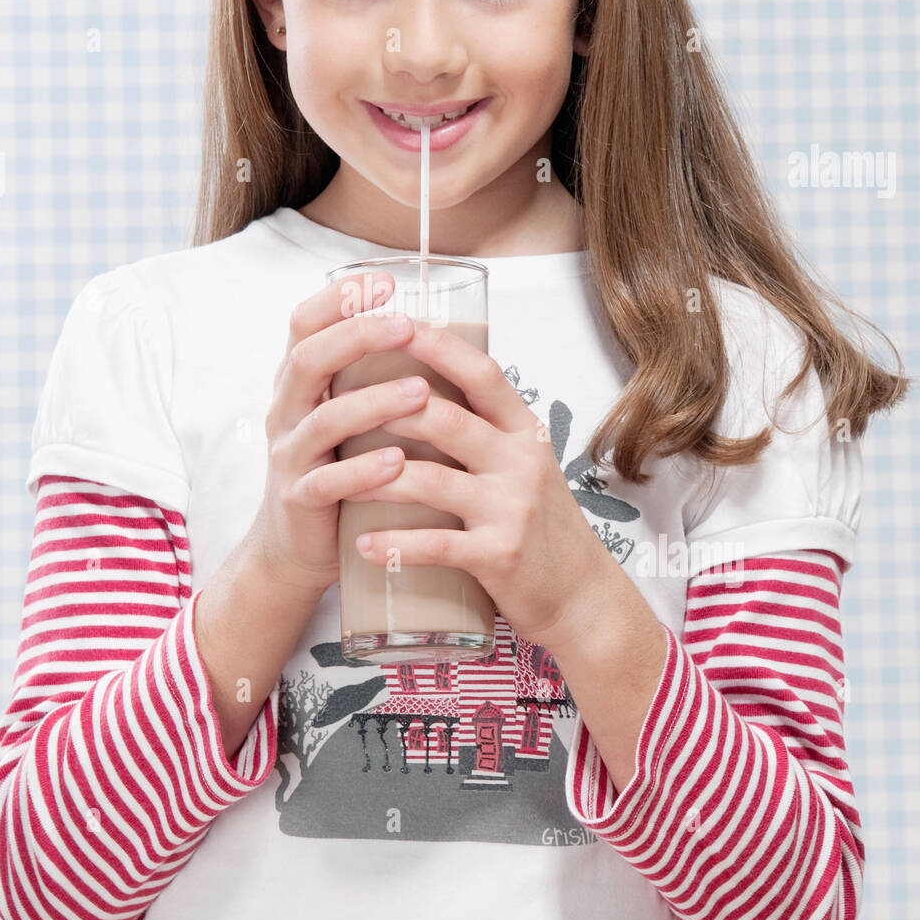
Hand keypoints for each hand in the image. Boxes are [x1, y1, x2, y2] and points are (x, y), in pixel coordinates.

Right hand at [244, 271, 430, 599]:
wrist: (299, 548)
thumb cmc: (340, 468)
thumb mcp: (348, 415)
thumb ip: (373, 377)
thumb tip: (439, 331)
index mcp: (301, 383)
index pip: (305, 324)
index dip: (339, 298)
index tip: (384, 281)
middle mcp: (287, 411)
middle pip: (308, 359)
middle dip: (357, 337)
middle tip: (406, 326)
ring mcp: (289, 457)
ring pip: (322, 420)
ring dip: (372, 402)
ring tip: (420, 392)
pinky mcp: (300, 501)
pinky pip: (326, 482)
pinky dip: (363, 471)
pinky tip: (397, 462)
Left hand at [341, 320, 612, 647]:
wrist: (583, 595)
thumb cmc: (542, 524)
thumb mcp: (525, 463)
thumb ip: (485, 428)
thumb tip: (422, 384)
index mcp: (525, 431)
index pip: (481, 373)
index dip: (437, 346)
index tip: (393, 325)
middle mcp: (521, 462)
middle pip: (446, 418)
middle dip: (388, 408)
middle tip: (340, 406)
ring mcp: (511, 508)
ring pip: (430, 479)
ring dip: (375, 477)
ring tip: (337, 476)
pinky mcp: (499, 556)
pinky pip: (436, 544)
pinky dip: (394, 544)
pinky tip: (361, 543)